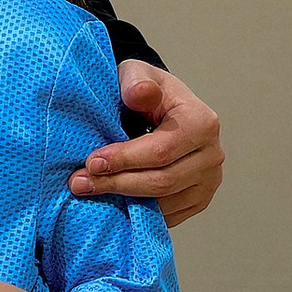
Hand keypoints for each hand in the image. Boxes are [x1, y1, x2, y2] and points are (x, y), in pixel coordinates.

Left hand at [76, 64, 223, 227]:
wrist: (160, 108)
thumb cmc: (146, 90)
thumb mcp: (137, 75)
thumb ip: (136, 82)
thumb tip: (139, 94)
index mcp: (202, 122)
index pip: (160, 151)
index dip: (124, 160)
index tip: (91, 162)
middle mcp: (212, 155)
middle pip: (163, 181)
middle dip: (117, 184)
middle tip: (80, 182)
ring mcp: (209, 181)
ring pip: (165, 204)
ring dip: (124, 201)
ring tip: (89, 190)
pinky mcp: (199, 199)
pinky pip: (169, 216)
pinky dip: (139, 212)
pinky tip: (112, 201)